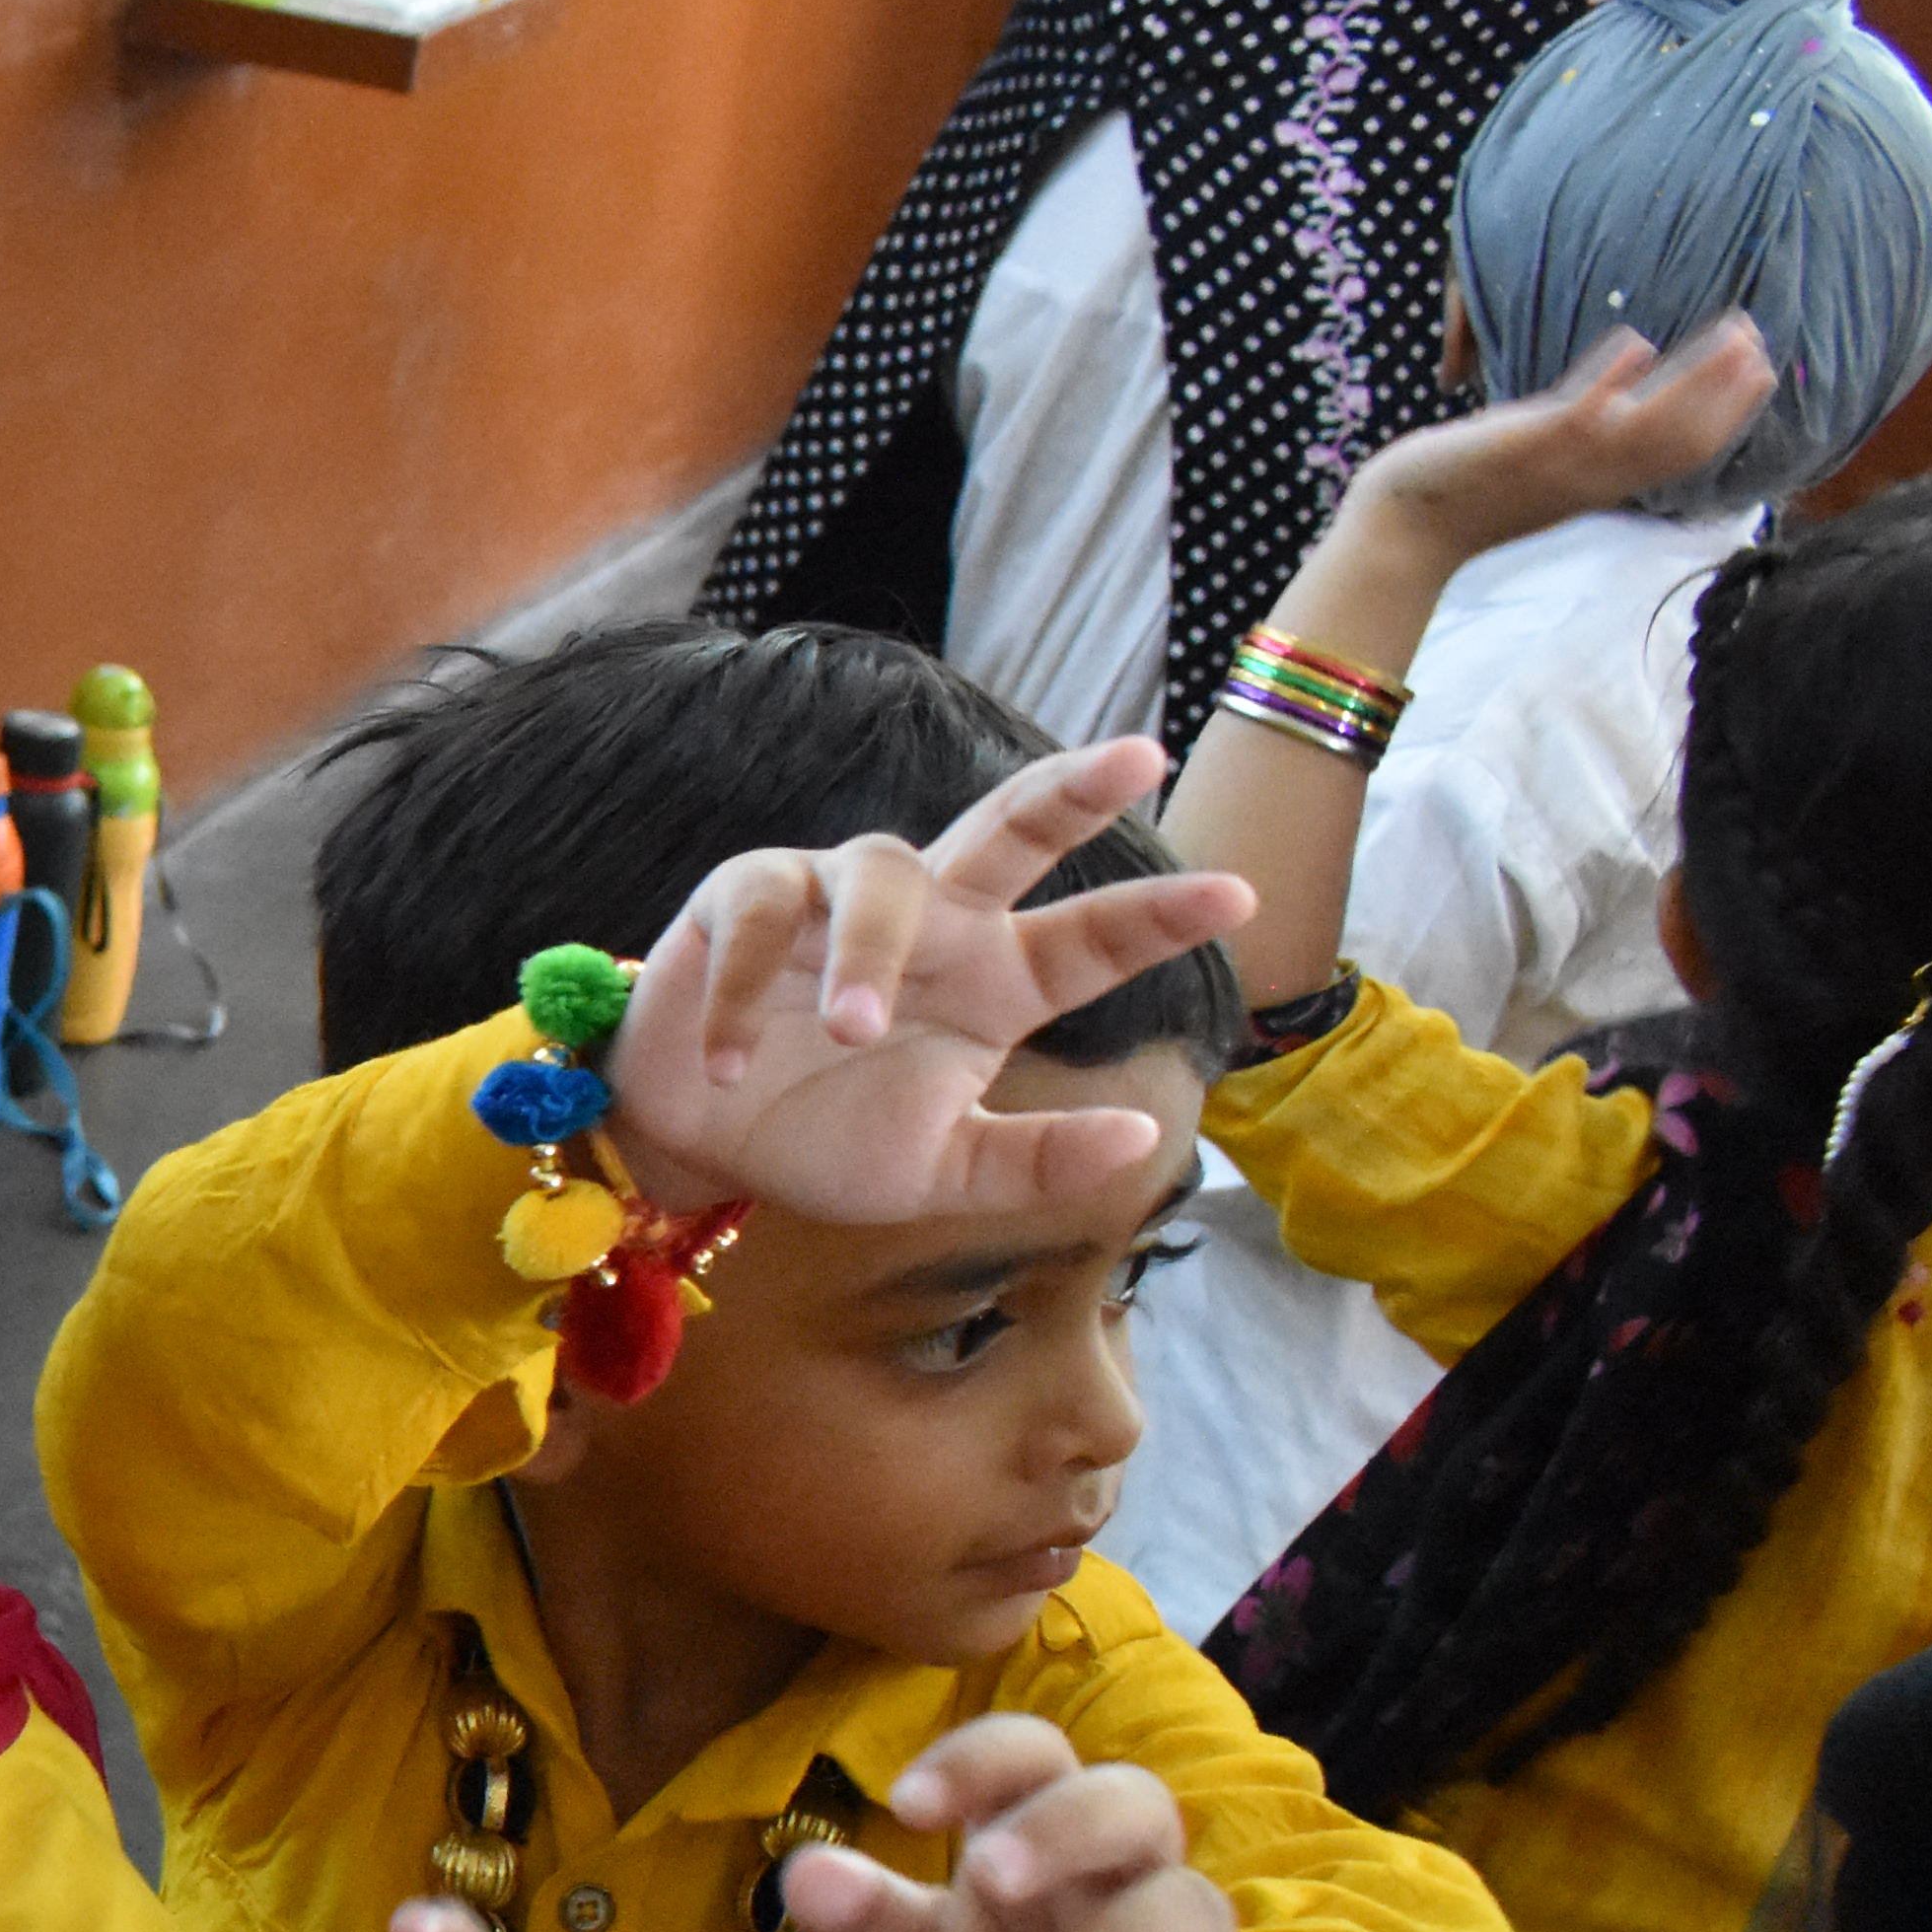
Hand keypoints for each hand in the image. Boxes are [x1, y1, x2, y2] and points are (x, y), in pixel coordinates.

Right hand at [607, 743, 1249, 1221]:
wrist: (691, 1141)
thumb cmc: (820, 1142)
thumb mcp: (940, 1174)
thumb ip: (1033, 1164)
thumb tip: (1141, 1137)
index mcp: (995, 981)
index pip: (1092, 938)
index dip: (1160, 915)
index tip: (1240, 895)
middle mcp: (934, 922)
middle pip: (1013, 831)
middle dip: (1074, 793)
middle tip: (1138, 757)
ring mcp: (838, 897)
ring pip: (881, 878)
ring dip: (870, 951)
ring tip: (852, 1030)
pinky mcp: (746, 895)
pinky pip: (761, 915)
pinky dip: (747, 989)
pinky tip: (730, 1060)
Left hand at [780, 1715, 1287, 1931]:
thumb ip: (865, 1922)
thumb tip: (805, 1872)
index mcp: (1042, 1841)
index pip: (1033, 1754)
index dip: (980, 1759)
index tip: (908, 1805)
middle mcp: (1125, 1884)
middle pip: (1135, 1802)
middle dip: (1066, 1826)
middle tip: (989, 1874)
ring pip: (1191, 1914)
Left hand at [1337, 322, 1780, 582]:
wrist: (1404, 530)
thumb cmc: (1470, 492)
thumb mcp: (1547, 461)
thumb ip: (1590, 429)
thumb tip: (1628, 390)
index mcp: (1602, 481)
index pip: (1685, 452)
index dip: (1730, 411)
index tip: (1763, 368)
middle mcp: (1592, 478)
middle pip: (1683, 438)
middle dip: (1727, 390)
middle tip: (1760, 339)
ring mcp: (1560, 465)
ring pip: (1648, 425)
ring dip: (1696, 378)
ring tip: (1734, 331)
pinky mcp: (1521, 448)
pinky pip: (1576, 414)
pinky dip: (1609, 379)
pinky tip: (1638, 343)